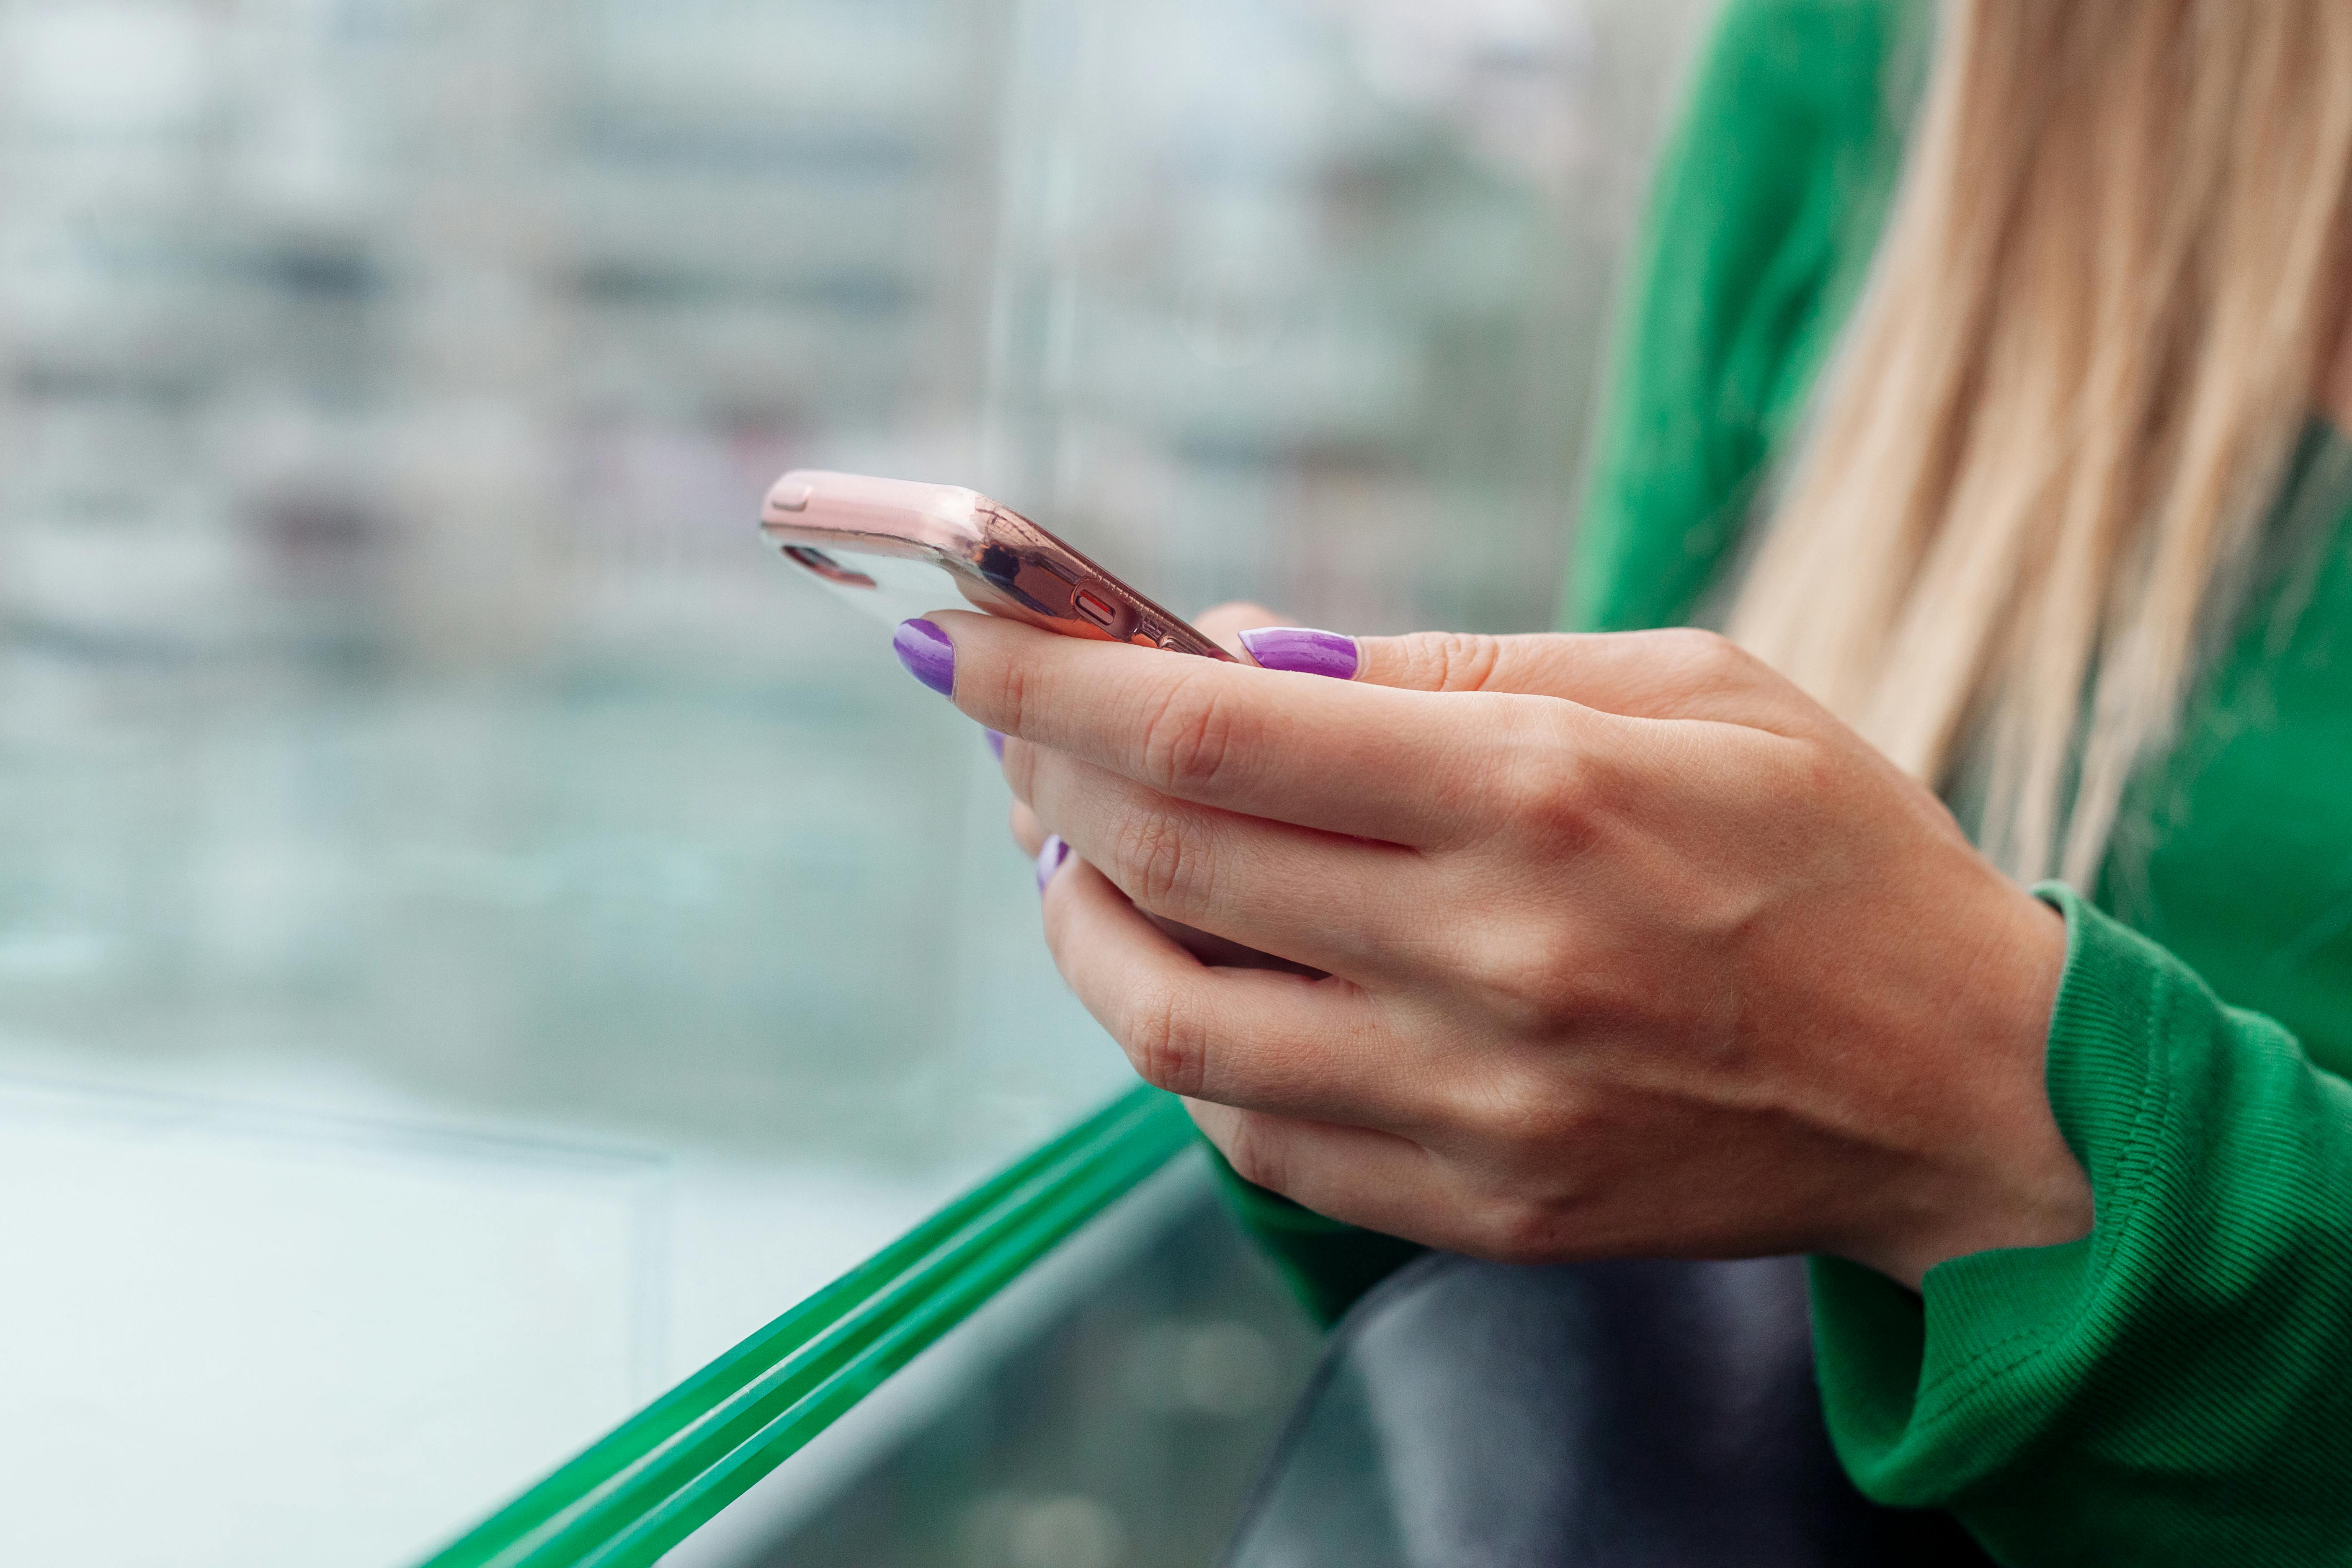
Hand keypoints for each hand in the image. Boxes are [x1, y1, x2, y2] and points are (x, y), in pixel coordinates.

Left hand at [924, 605, 2092, 1288]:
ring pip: (1171, 1028)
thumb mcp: (1680, 684)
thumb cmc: (1829, 849)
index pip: (1211, 738)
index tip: (956, 645)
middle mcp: (1492, 961)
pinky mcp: (1475, 1209)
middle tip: (1011, 730)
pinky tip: (1188, 966)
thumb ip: (1442, 672)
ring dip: (1081, 925)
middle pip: (1166, 866)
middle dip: (1044, 780)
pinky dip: (1181, 1042)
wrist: (1960, 1089)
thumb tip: (1234, 656)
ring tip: (1072, 850)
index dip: (1051, 685)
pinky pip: (1252, 1134)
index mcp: (1543, 797)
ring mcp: (1476, 1109)